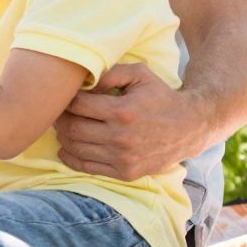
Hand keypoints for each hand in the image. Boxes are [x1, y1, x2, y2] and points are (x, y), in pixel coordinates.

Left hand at [53, 62, 209, 181]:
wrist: (189, 127)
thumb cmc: (160, 96)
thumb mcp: (140, 74)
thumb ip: (110, 73)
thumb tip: (83, 82)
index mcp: (123, 111)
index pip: (78, 105)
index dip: (66, 99)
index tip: (64, 96)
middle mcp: (121, 137)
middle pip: (73, 128)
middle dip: (60, 118)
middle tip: (57, 111)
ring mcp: (123, 158)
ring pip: (77, 149)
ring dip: (63, 137)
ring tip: (62, 126)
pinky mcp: (125, 172)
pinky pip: (88, 167)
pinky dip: (71, 158)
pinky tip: (66, 147)